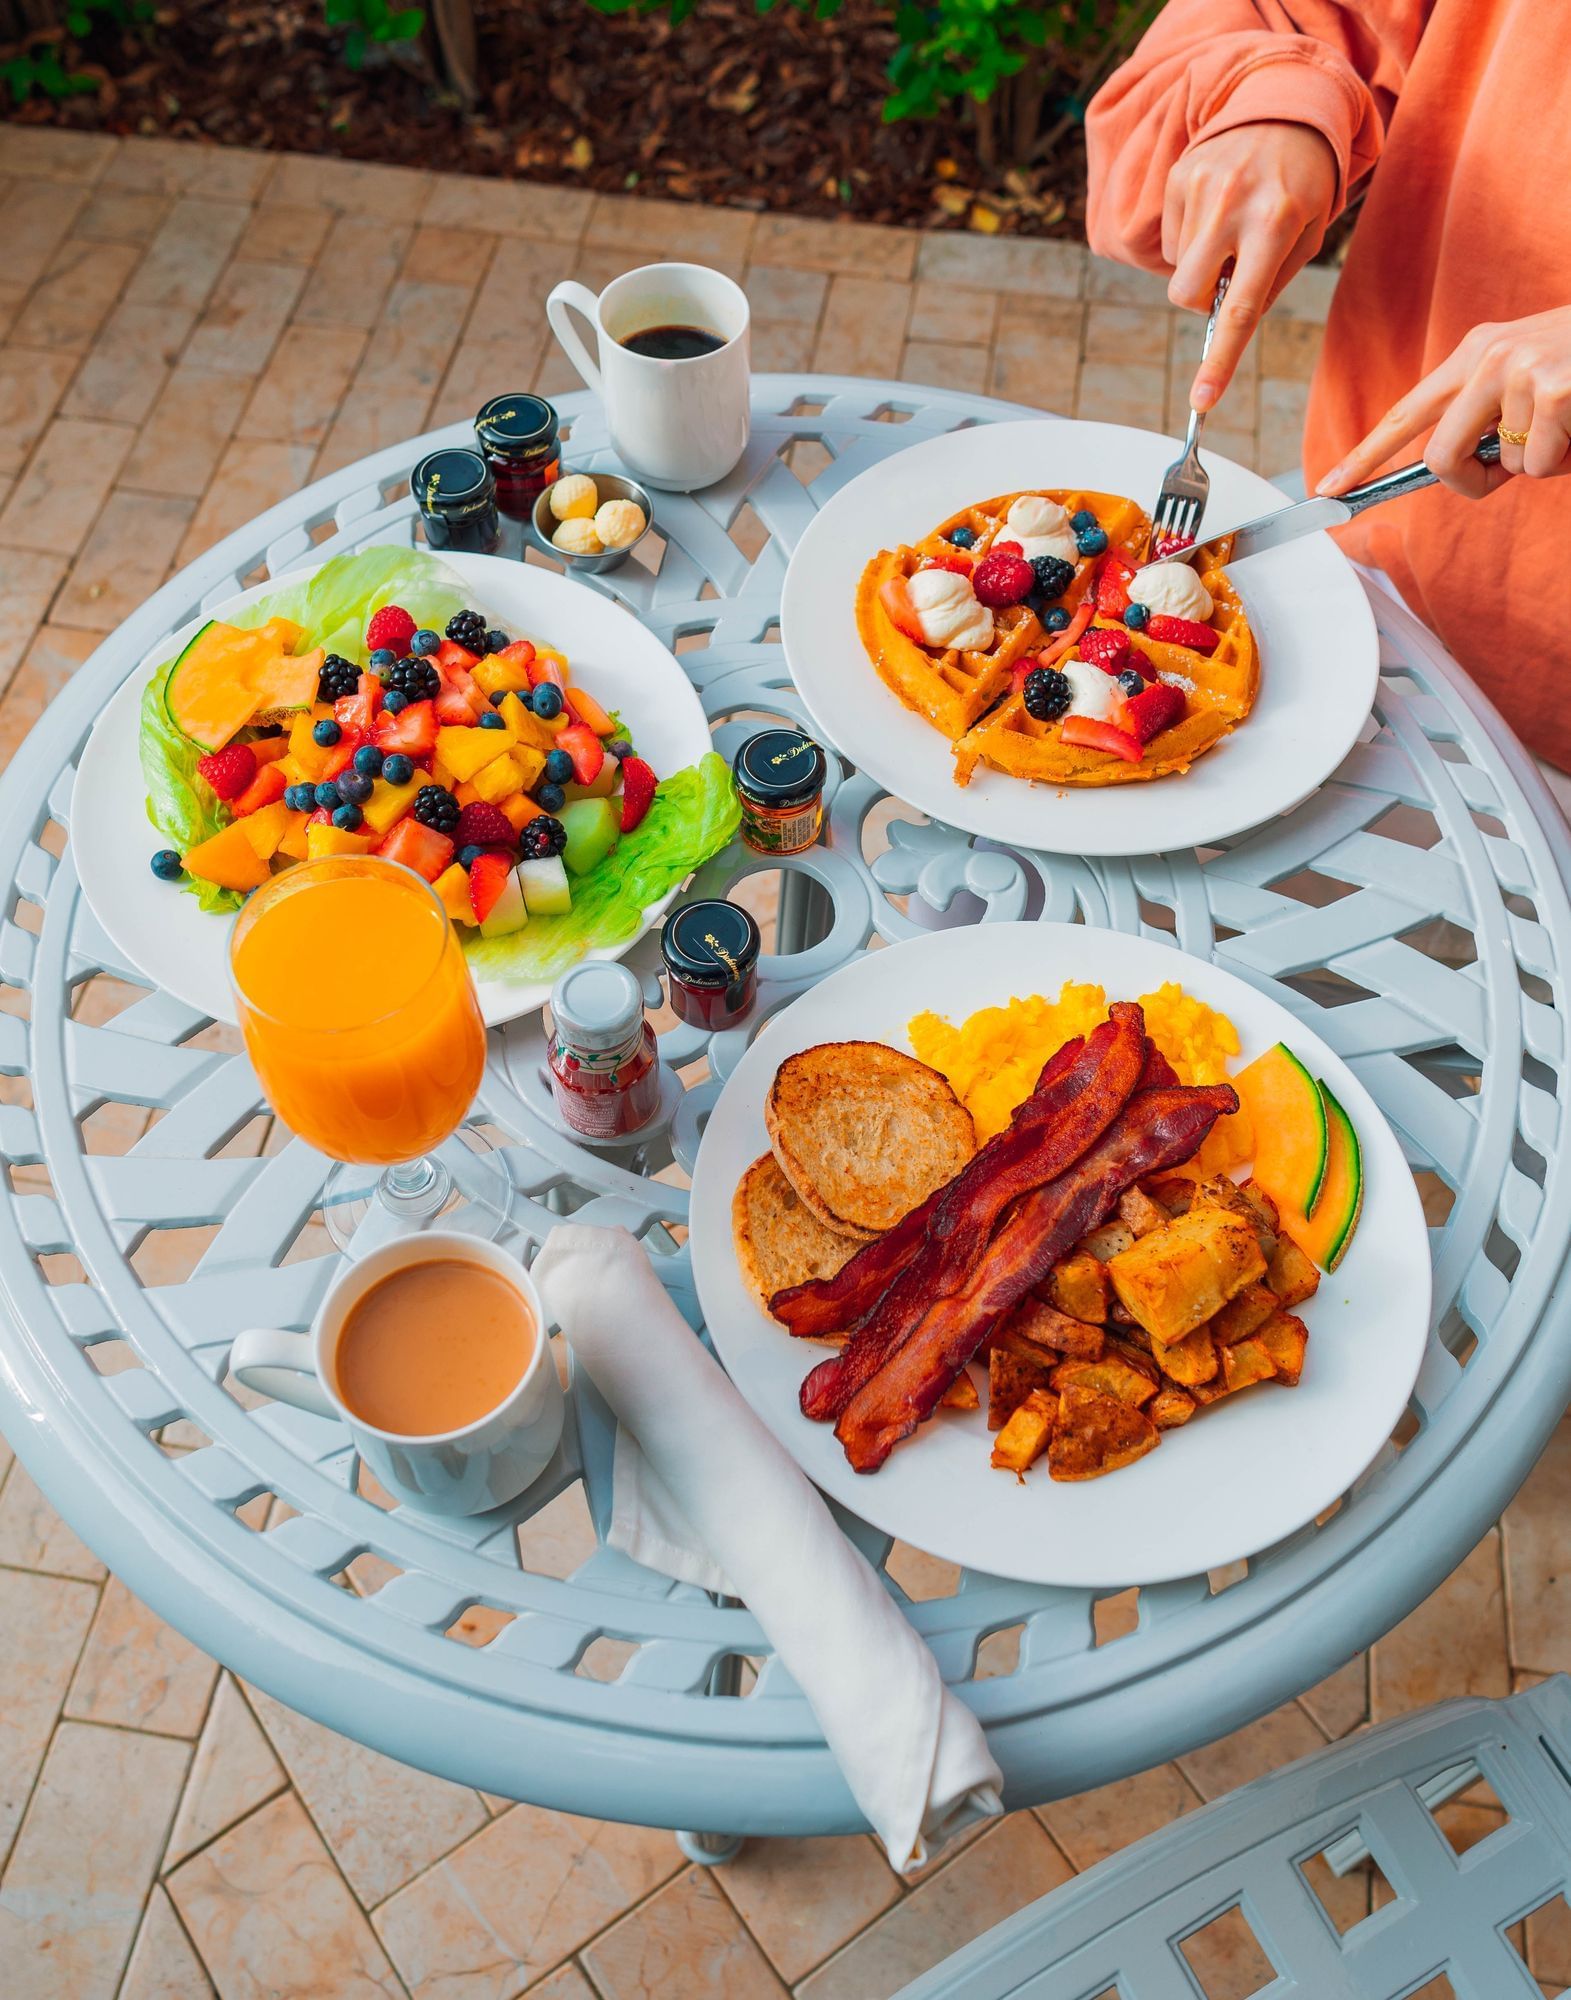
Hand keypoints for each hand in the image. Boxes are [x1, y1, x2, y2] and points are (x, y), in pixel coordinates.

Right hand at [1164, 122, 1338, 411]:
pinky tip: (1217, 208)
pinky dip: (1192, 236)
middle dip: (1201, 299)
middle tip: (1229, 275)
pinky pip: (1172, 238)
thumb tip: (1226, 325)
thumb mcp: (1304, 234)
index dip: (1219, 361)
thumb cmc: (1302, 183)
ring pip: (1179, 268)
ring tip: (1232, 225)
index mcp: (1274, 224)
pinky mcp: (1180, 175)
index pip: (1240, 309)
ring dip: (1202, 262)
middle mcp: (1233, 204)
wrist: (1284, 106)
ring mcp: (1202, 187)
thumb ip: (1268, 284)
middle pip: (1187, 293)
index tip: (1202, 400)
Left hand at [1317, 308, 1570, 496]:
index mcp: (1476, 352)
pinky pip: (1539, 464)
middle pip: (1440, 458)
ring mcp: (1520, 368)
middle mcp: (1489, 355)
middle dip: (1474, 482)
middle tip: (1510, 473)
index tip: (1327, 488)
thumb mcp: (1533, 382)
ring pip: (1506, 465)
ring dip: (1545, 462)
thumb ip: (1492, 420)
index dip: (1362, 456)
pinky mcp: (1554, 388)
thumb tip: (1473, 469)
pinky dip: (1567, 458)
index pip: (1406, 413)